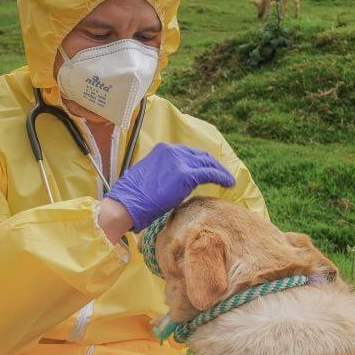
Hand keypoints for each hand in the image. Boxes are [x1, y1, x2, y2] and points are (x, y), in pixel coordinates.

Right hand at [105, 143, 235, 231]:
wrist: (126, 204)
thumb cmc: (132, 197)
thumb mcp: (149, 177)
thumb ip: (163, 174)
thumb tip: (172, 183)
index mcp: (163, 150)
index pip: (188, 153)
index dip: (200, 161)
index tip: (207, 169)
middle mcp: (173, 151)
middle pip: (200, 156)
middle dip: (213, 165)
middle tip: (221, 175)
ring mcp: (180, 162)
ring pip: (207, 163)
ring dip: (219, 171)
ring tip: (227, 181)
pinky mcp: (186, 175)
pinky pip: (210, 173)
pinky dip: (222, 177)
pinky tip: (228, 184)